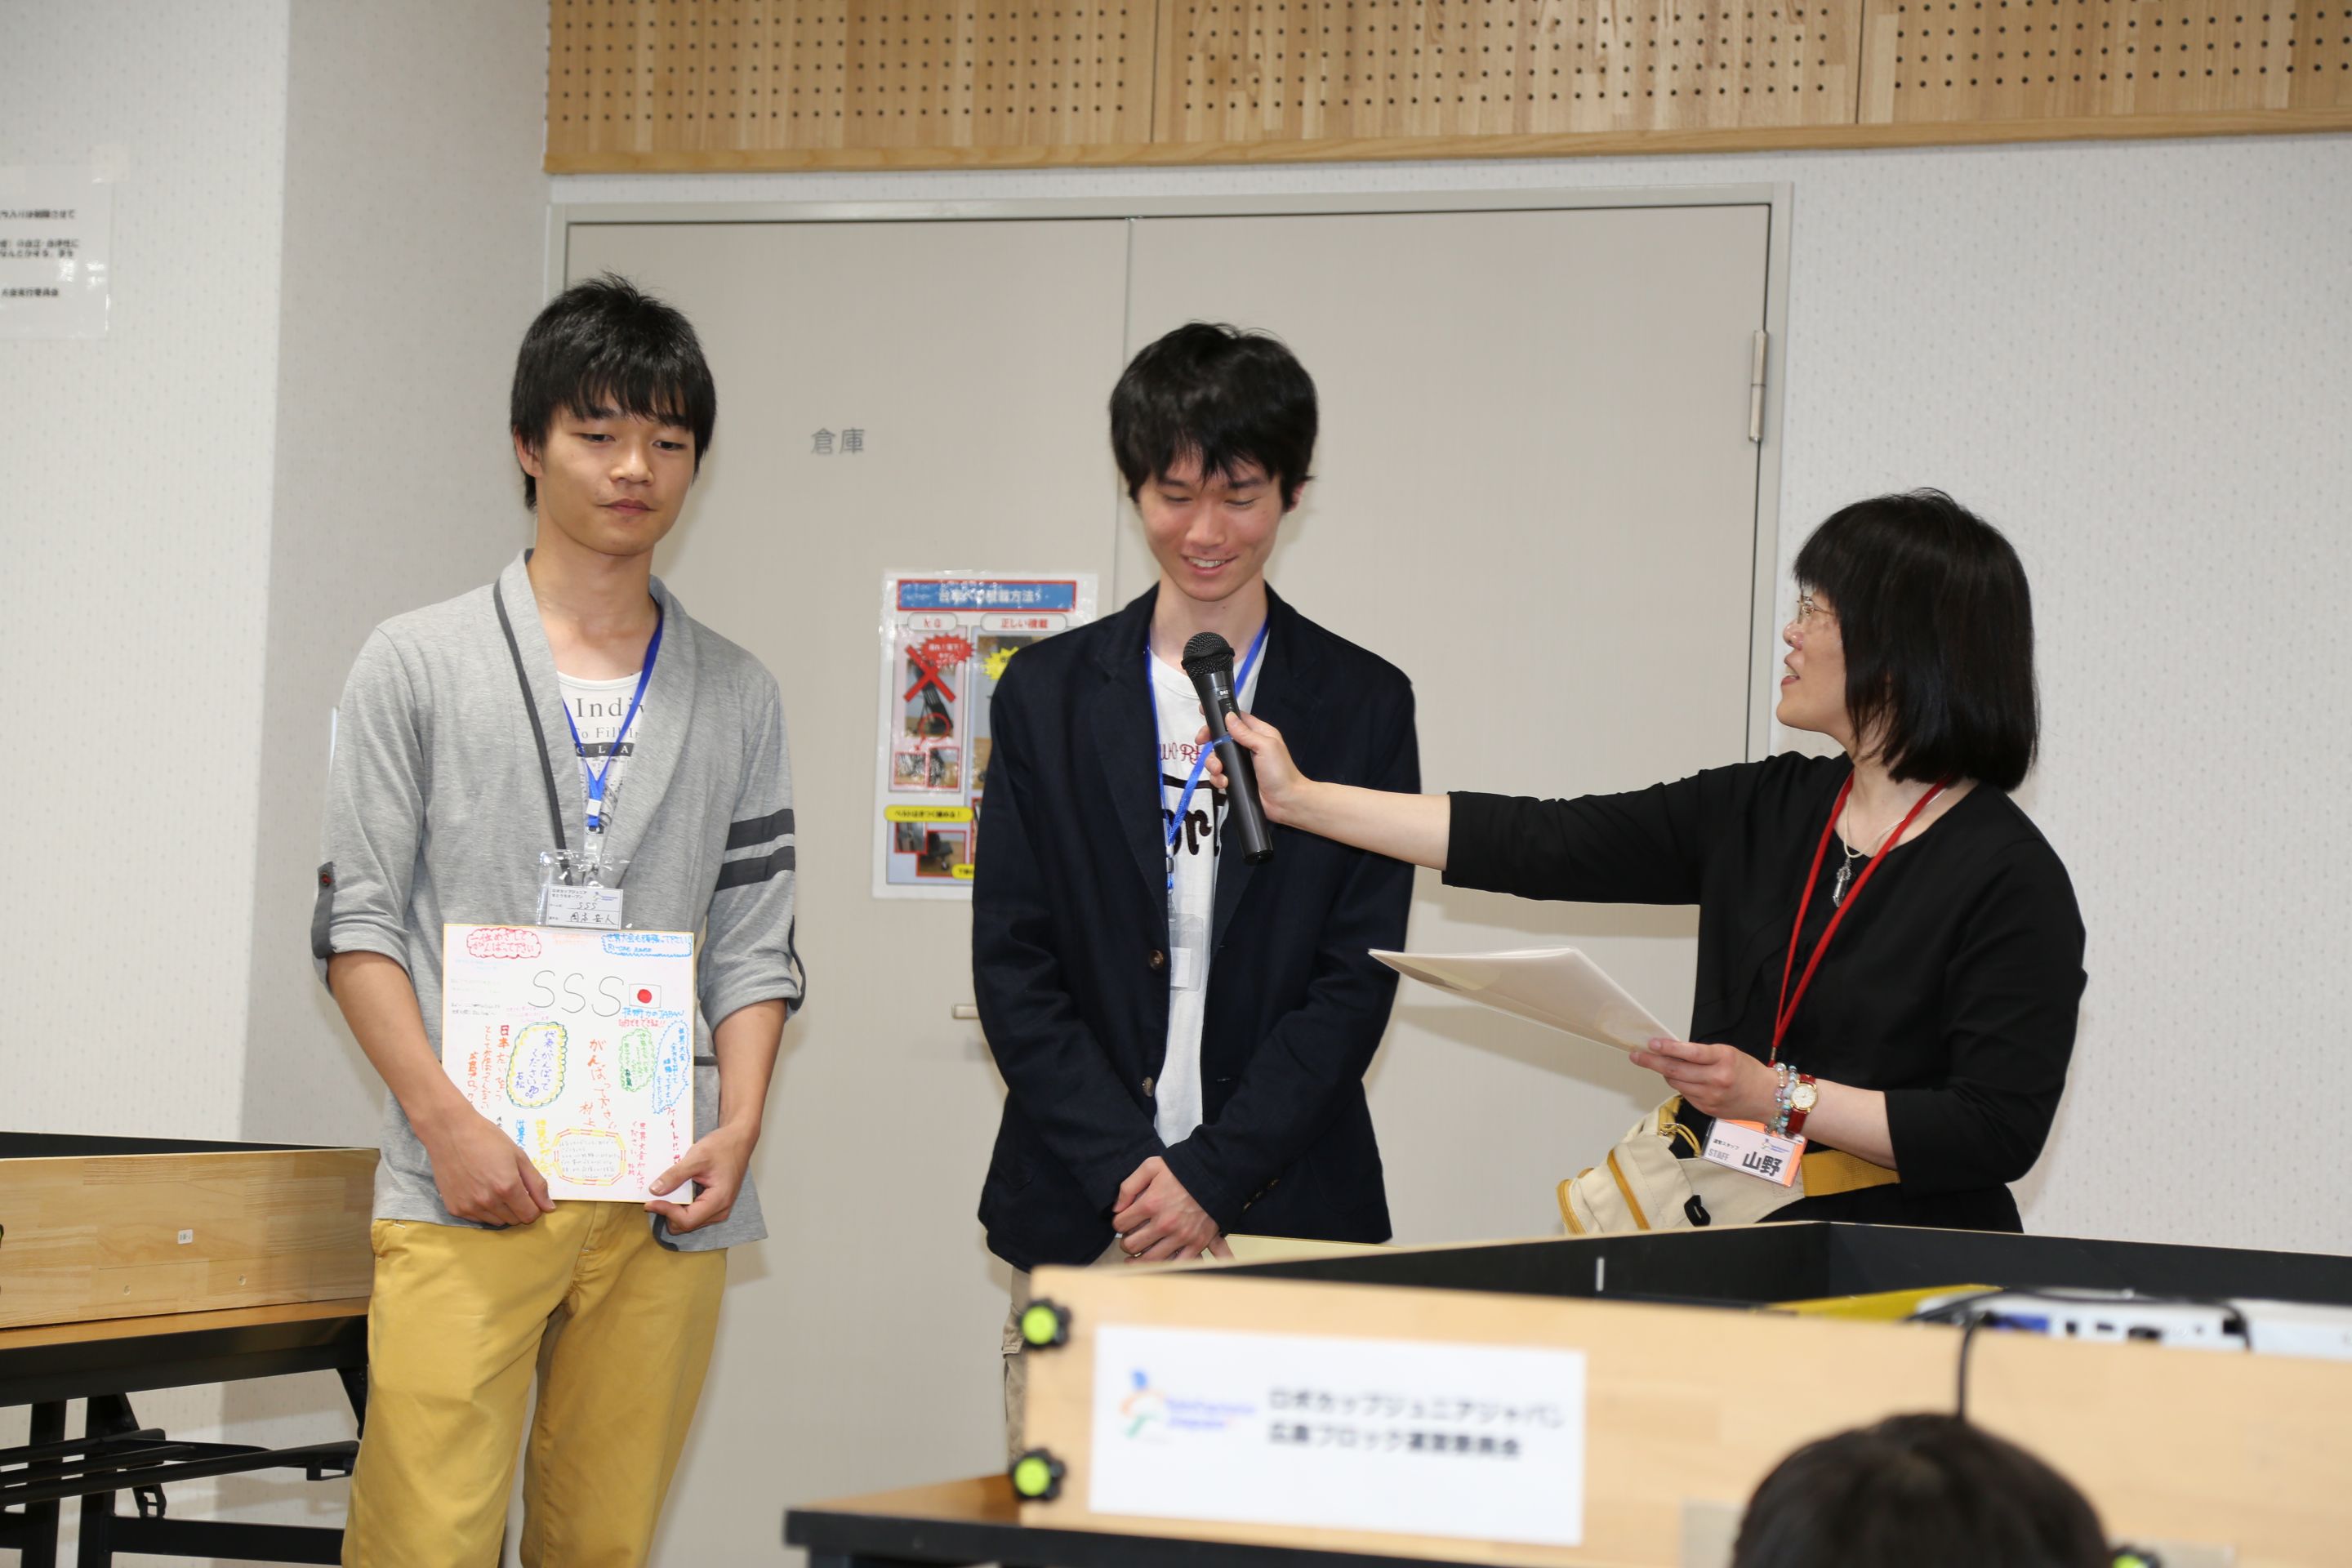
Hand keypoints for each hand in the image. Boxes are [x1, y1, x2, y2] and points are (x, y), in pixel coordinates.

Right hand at [419, 1106, 554, 1225]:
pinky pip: (477, 1219)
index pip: (529, 1215)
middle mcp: (488, 1202)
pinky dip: (483, 1210)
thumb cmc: (488, 1139)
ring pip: (496, 1222)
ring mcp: (469, 1207)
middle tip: (511, 1187)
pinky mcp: (454, 1209)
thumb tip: (549, 1208)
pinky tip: (478, 1190)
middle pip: (514, 1220)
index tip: (529, 1195)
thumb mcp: (519, 1157)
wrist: (450, 1132)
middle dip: (518, 1208)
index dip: (534, 1207)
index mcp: (507, 1187)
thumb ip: (536, 1184)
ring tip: (493, 1187)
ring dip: (501, 1211)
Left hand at [647, 1122, 756, 1232]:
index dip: (666, 1212)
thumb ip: (675, 1175)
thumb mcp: (696, 1157)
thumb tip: (654, 1190)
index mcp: (719, 1200)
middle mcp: (720, 1210)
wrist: (738, 1140)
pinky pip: (692, 1213)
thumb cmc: (722, 1146)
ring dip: (674, 1210)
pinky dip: (681, 1206)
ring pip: (688, 1221)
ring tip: (666, 1192)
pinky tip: (676, 1191)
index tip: (650, 1201)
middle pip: (686, 1225)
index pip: (687, 1220)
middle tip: (655, 1197)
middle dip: (668, 1213)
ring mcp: (718, 1209)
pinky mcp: (714, 1204)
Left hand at [1111, 1156, 1232, 1261]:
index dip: (1119, 1223)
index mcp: (1151, 1203)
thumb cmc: (1183, 1169)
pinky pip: (1176, 1264)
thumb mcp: (1151, 1166)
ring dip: (1140, 1258)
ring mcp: (1181, 1236)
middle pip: (1132, 1245)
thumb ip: (1129, 1185)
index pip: (1121, 1224)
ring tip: (1138, 1254)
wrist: (1216, 1173)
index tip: (1123, 1222)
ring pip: (1149, 1260)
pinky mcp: (1197, 1244)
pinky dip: (1165, 1266)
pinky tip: (1157, 1263)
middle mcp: (1164, 1223)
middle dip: (1127, 1242)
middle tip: (1131, 1237)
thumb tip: (1116, 1208)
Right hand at [1199, 711, 1312, 825]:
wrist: (1285, 802)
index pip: (1236, 719)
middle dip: (1210, 741)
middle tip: (1200, 742)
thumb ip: (1245, 733)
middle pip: (1221, 738)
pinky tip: (1224, 782)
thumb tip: (1228, 717)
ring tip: (1218, 771)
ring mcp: (1241, 764)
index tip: (1204, 715)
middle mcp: (1248, 746)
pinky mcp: (1236, 778)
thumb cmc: (1281, 772)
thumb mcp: (1265, 747)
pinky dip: (1218, 778)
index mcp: (1258, 733)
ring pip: (1217, 757)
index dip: (1220, 716)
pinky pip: (1219, 775)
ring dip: (1213, 764)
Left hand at [1629, 1038, 1780, 1123]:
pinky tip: (1681, 1078)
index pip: (1689, 1052)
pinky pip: (1684, 1093)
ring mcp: (1710, 1096)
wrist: (1767, 1098)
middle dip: (1651, 1061)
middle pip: (1675, 1070)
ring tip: (1658, 1063)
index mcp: (1723, 1059)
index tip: (1651, 1043)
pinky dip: (1679, 1084)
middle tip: (1636, 1055)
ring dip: (1664, 1073)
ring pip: (1676, 1082)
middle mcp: (1716, 1079)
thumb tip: (1671, 1050)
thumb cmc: (1747, 1071)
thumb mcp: (1728, 1053)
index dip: (1667, 1047)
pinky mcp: (1707, 1108)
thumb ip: (1702, 1054)